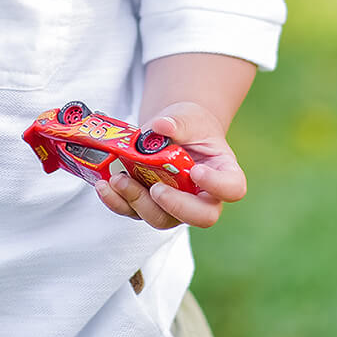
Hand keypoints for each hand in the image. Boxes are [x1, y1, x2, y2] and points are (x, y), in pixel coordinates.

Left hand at [92, 102, 247, 230]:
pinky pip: (134, 213)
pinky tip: (104, 186)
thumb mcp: (188, 116)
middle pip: (201, 216)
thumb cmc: (190, 125)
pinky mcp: (149, 205)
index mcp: (223, 173)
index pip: (232, 189)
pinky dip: (117, 202)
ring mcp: (175, 206)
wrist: (173, 131)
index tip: (196, 172)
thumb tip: (160, 127)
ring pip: (162, 219)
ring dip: (138, 203)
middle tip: (156, 190)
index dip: (217, 186)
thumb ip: (177, 122)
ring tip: (118, 180)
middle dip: (176, 207)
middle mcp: (203, 197)